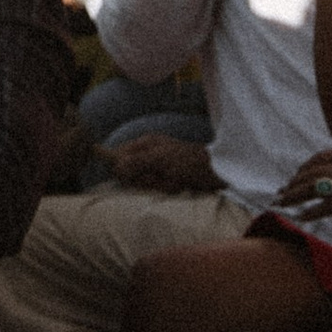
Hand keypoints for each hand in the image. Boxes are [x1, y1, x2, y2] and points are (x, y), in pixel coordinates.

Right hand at [102, 134, 218, 195]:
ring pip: (143, 182)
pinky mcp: (167, 178)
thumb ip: (136, 161)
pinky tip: (174, 187)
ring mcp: (159, 166)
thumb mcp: (159, 159)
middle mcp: (149, 153)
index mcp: (145, 143)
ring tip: (170, 182)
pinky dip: (164, 189)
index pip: (120, 155)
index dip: (121, 168)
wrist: (216, 172)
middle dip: (142, 179)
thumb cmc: (187, 161)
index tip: (127, 176)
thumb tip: (116, 167)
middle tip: (157, 178)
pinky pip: (156, 187)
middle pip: (131, 171)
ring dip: (155, 185)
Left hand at [277, 144, 331, 222]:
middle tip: (280, 193)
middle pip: (308, 174)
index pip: (316, 159)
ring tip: (281, 203)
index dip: (303, 170)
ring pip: (310, 189)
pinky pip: (323, 208)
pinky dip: (309, 213)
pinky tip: (300, 217)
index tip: (294, 178)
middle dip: (292, 184)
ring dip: (292, 196)